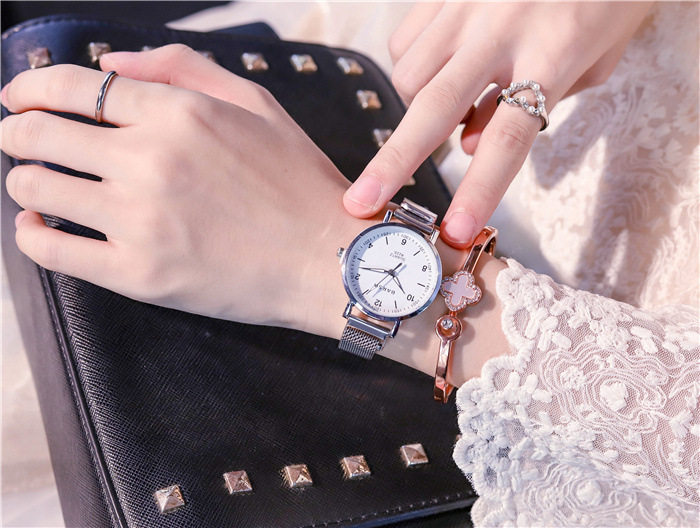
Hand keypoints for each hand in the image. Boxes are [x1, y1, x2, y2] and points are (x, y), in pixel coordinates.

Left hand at [0, 44, 356, 331]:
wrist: (328, 260)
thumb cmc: (297, 184)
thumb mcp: (258, 106)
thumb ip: (183, 70)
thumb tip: (114, 64)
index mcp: (180, 113)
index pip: (73, 86)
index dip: (30, 88)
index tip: (18, 98)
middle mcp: (152, 160)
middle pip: (40, 133)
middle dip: (18, 132)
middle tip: (22, 140)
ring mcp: (141, 220)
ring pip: (37, 187)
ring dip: (25, 179)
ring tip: (39, 183)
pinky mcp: (138, 274)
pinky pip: (51, 248)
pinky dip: (31, 233)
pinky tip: (39, 224)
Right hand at [343, 2, 651, 246]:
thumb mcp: (597, 58)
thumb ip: (537, 106)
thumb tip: (469, 144)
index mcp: (553, 51)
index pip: (508, 136)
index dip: (479, 189)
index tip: (454, 230)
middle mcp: (500, 28)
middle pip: (435, 108)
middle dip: (394, 163)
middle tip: (362, 203)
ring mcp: (466, 5)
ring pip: (410, 74)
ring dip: (416, 109)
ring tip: (445, 108)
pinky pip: (405, 40)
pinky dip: (413, 68)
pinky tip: (439, 68)